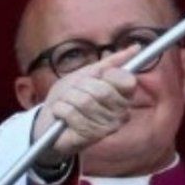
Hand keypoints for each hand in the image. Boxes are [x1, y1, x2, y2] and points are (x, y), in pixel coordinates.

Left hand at [32, 45, 138, 164]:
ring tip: (66, 104)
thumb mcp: (89, 73)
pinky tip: (61, 116)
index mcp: (125, 96)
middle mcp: (122, 113)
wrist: (47, 121)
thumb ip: (112, 62)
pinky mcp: (91, 136)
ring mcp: (108, 127)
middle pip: (103, 90)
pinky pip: (72, 114)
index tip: (97, 77)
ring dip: (68, 99)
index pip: (127, 81)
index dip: (108, 75)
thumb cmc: (70, 97)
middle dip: (80, 87)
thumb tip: (137, 47)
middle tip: (74, 93)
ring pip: (85, 102)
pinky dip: (60, 110)